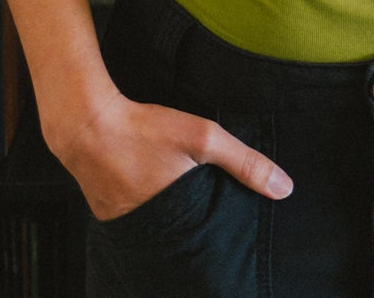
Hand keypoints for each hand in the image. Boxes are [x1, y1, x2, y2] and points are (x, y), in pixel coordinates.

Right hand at [52, 88, 292, 221]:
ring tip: (188, 210)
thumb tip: (285, 189)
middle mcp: (152, 234)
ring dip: (175, 224)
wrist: (88, 126)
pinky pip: (140, 222)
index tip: (235, 243)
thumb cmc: (146, 131)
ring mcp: (128, 229)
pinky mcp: (110, 217)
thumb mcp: (203, 139)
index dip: (222, 243)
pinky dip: (151, 212)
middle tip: (212, 222)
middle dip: (200, 234)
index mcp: (179, 222)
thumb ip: (244, 163)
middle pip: (186, 240)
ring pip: (163, 231)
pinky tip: (156, 195)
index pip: (208, 247)